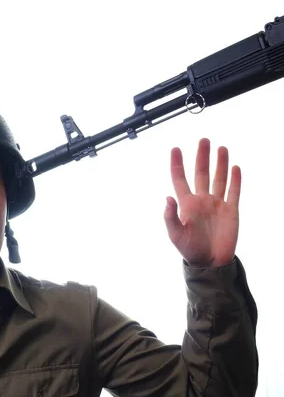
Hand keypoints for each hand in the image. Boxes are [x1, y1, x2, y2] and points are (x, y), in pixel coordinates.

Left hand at [164, 138, 239, 267]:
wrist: (210, 262)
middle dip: (201, 157)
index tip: (175, 149)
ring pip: (218, 179)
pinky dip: (235, 180)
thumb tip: (167, 198)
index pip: (180, 179)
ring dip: (220, 164)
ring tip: (221, 148)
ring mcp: (216, 204)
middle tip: (203, 140)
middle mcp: (201, 200)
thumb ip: (170, 217)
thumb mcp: (175, 235)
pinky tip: (235, 168)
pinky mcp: (231, 211)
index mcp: (186, 204)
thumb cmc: (189, 250)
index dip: (177, 164)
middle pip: (201, 173)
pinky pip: (233, 192)